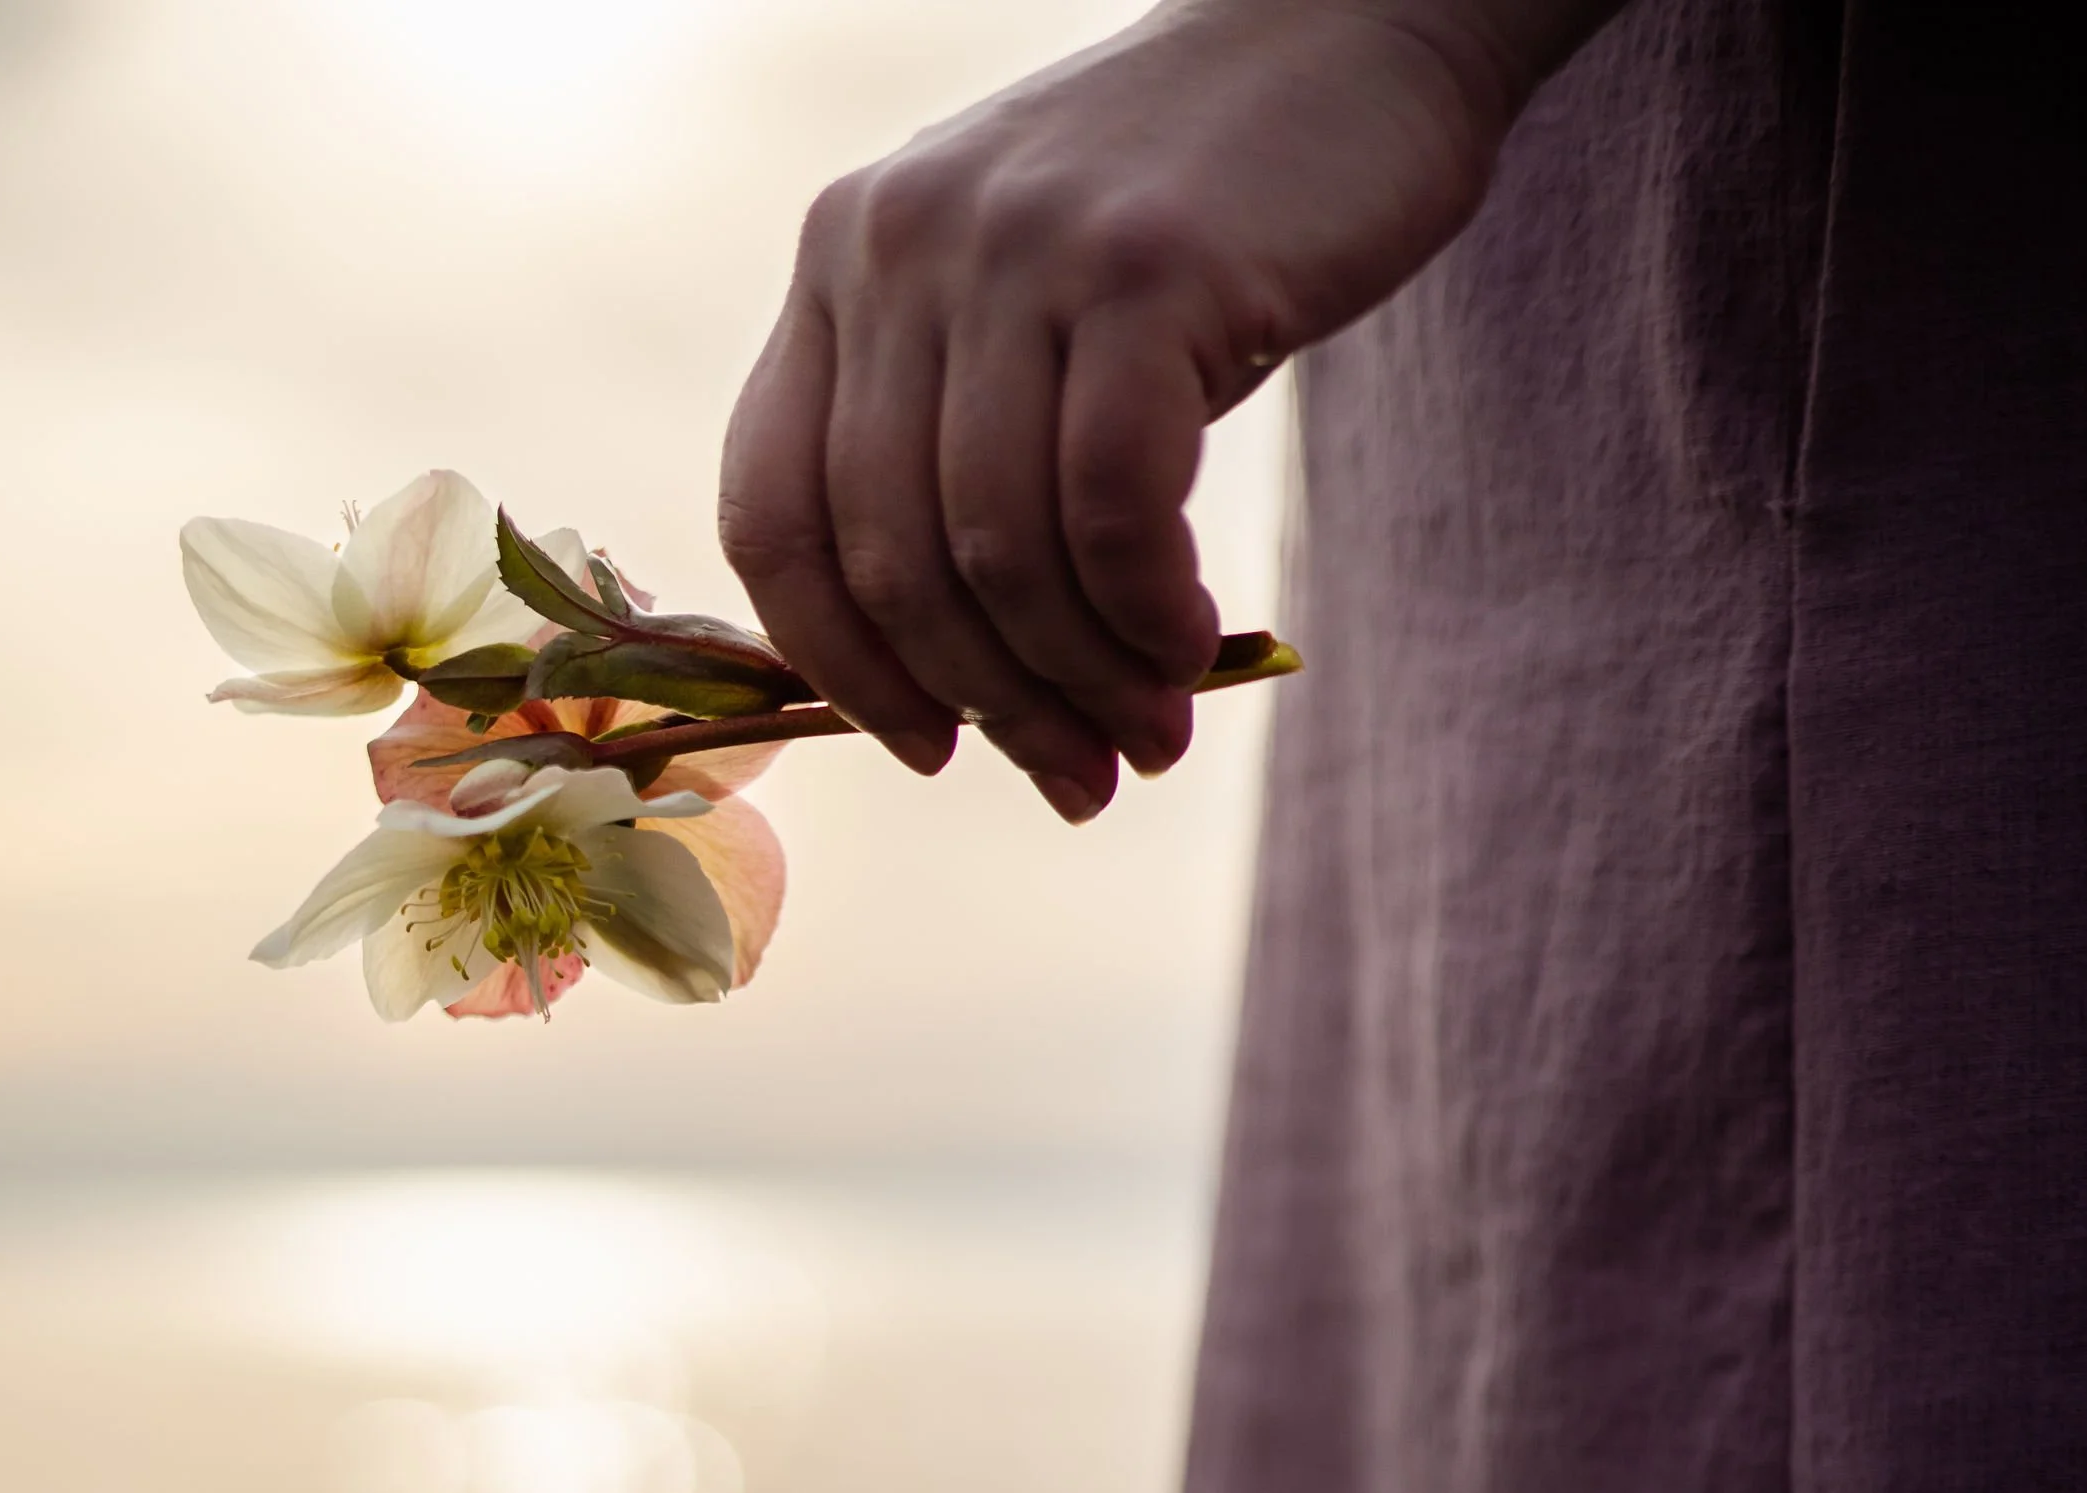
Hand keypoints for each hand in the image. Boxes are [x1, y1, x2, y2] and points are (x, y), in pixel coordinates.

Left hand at [720, 0, 1615, 816]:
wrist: (1355, 26)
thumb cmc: (1196, 217)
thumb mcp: (1031, 309)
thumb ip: (963, 450)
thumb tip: (956, 700)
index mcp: (842, 261)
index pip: (773, 512)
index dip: (839, 664)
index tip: (928, 750)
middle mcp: (900, 245)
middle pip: (896, 560)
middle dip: (990, 707)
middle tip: (1080, 782)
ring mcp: (1019, 249)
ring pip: (1002, 555)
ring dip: (1082, 684)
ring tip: (1151, 738)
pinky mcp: (1146, 269)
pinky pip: (1111, 513)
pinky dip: (1146, 616)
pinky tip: (1190, 651)